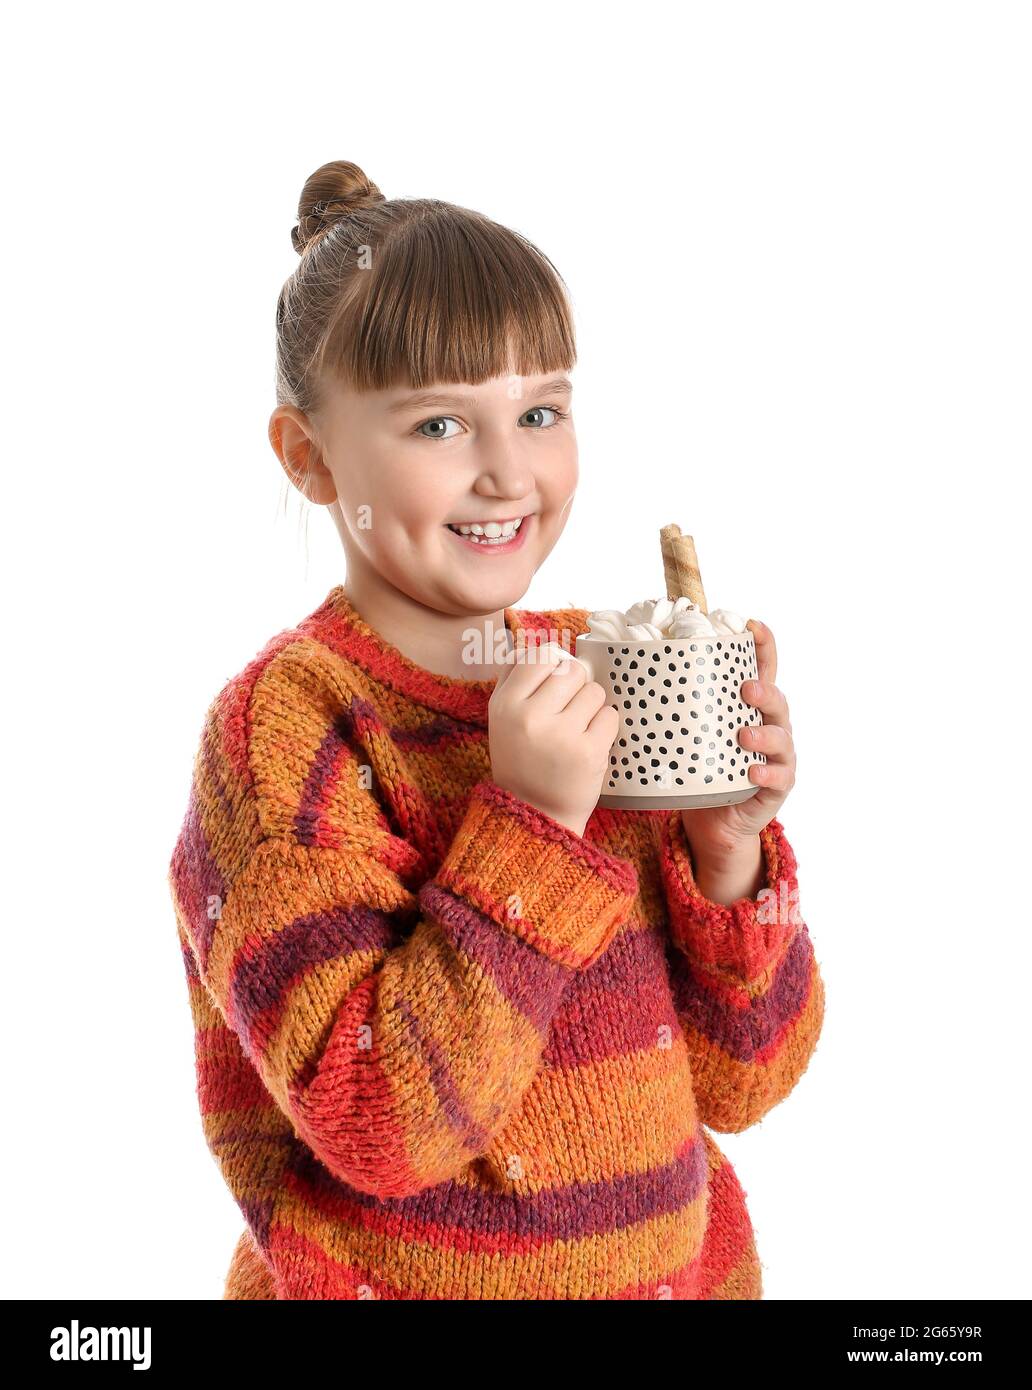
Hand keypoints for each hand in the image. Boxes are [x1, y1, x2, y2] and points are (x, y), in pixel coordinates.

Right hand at [488, 641, 617, 837]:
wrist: (535, 815)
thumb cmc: (522, 760)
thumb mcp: (501, 719)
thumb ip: (515, 677)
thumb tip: (546, 645)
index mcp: (504, 704)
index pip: (540, 656)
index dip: (554, 665)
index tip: (554, 684)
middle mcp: (529, 716)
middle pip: (573, 670)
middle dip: (576, 687)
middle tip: (567, 713)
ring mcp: (560, 734)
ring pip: (595, 692)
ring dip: (592, 708)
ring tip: (576, 731)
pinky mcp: (589, 752)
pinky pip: (610, 716)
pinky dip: (605, 728)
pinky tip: (589, 744)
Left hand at [680, 618, 796, 865]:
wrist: (712, 822)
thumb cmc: (697, 768)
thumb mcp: (685, 732)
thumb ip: (669, 706)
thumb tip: (619, 673)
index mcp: (747, 706)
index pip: (761, 668)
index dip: (762, 645)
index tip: (751, 625)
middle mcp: (768, 726)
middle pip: (777, 699)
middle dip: (764, 690)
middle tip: (744, 687)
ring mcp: (776, 757)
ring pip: (782, 737)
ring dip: (765, 733)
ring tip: (745, 734)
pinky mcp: (776, 787)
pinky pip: (779, 778)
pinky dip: (767, 773)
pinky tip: (753, 771)